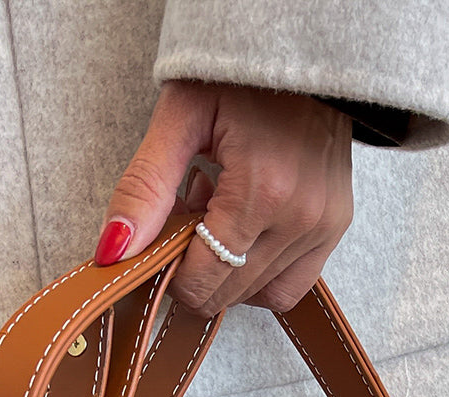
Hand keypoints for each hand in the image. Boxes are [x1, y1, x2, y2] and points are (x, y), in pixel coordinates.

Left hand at [95, 81, 353, 315]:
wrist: (302, 48)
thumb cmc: (239, 74)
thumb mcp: (179, 117)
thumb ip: (144, 187)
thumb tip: (113, 253)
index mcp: (261, 191)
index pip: (202, 280)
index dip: (169, 274)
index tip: (160, 242)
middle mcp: (300, 219)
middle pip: (227, 294)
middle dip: (196, 269)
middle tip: (188, 216)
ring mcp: (323, 228)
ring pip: (257, 296)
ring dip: (226, 270)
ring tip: (219, 214)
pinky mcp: (335, 230)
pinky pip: (290, 287)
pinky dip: (258, 274)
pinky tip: (245, 231)